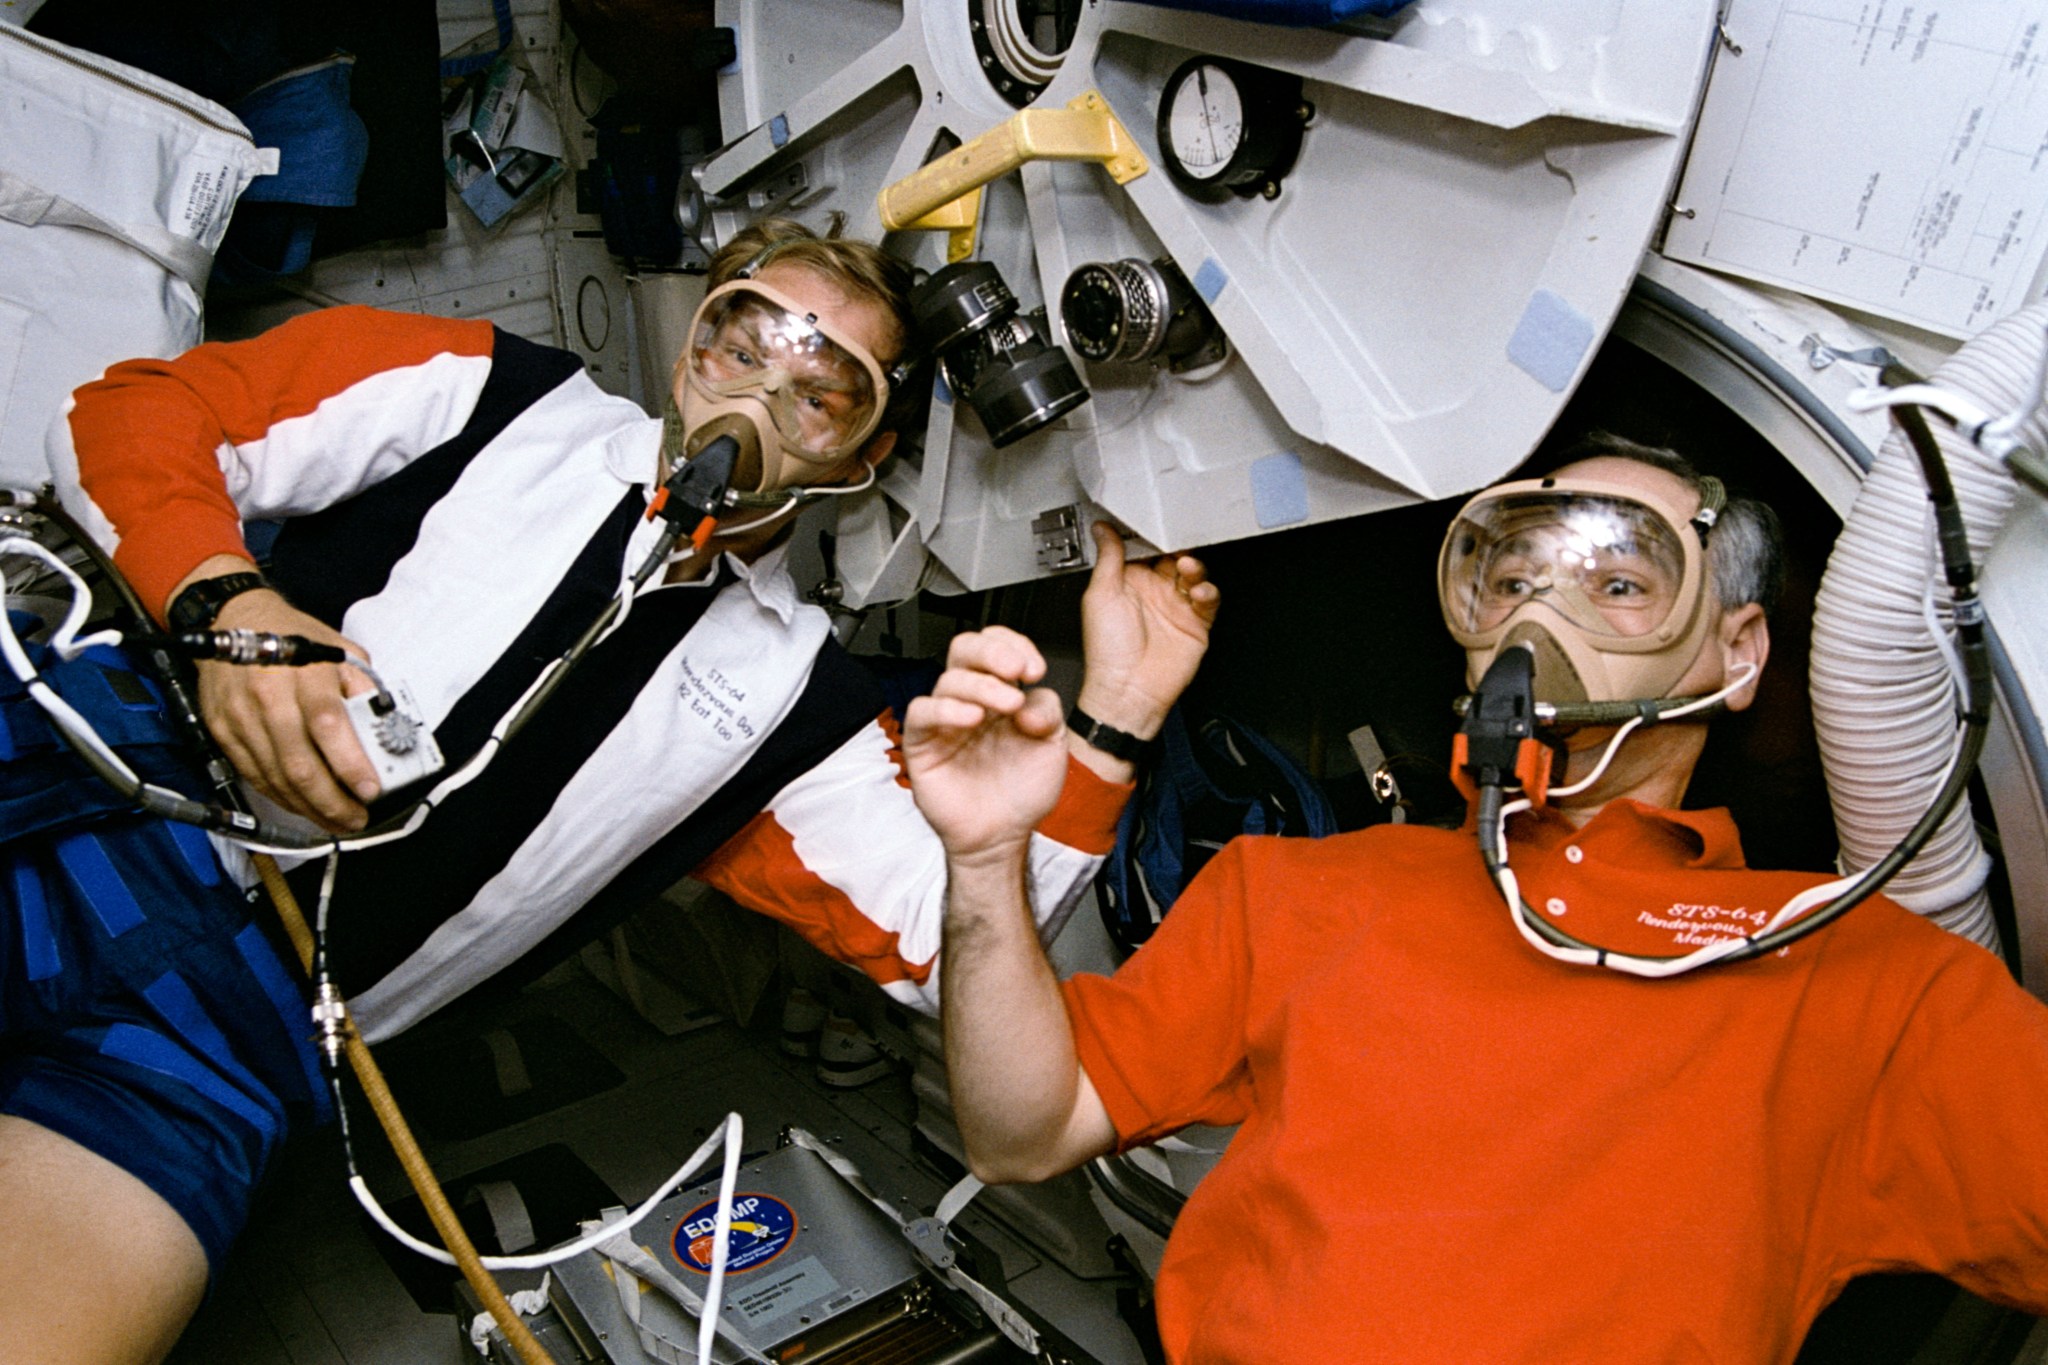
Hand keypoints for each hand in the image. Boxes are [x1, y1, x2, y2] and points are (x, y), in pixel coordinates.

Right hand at [198, 586, 380, 830]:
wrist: (233, 619)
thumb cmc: (292, 635)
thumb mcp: (339, 649)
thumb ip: (363, 687)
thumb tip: (383, 728)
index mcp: (304, 673)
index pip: (328, 725)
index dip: (350, 764)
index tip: (370, 790)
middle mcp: (269, 697)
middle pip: (300, 764)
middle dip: (332, 802)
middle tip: (356, 818)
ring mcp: (241, 718)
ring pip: (275, 778)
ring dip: (309, 808)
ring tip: (335, 820)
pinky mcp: (223, 732)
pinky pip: (254, 775)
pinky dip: (281, 797)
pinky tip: (303, 805)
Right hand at [904, 627, 1068, 863]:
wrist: (1002, 836)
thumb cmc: (1022, 792)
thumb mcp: (1053, 746)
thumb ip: (1048, 711)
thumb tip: (1027, 696)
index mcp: (1002, 693)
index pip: (998, 647)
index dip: (1014, 646)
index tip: (1034, 668)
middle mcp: (972, 701)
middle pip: (966, 650)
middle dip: (992, 652)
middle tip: (1015, 669)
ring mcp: (946, 720)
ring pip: (950, 680)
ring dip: (981, 685)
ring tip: (1007, 705)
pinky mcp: (923, 743)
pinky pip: (923, 712)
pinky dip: (946, 709)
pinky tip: (971, 718)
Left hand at [1076, 522, 1219, 739]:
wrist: (1128, 690)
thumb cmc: (1107, 651)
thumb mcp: (1100, 594)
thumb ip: (1108, 558)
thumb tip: (1102, 529)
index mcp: (1129, 581)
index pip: (1146, 549)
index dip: (1152, 535)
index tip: (1155, 521)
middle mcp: (1154, 592)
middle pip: (1174, 557)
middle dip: (1179, 547)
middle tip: (1178, 544)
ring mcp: (1175, 607)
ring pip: (1194, 574)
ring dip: (1194, 567)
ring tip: (1186, 568)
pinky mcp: (1195, 624)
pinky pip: (1208, 599)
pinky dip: (1207, 591)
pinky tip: (1198, 592)